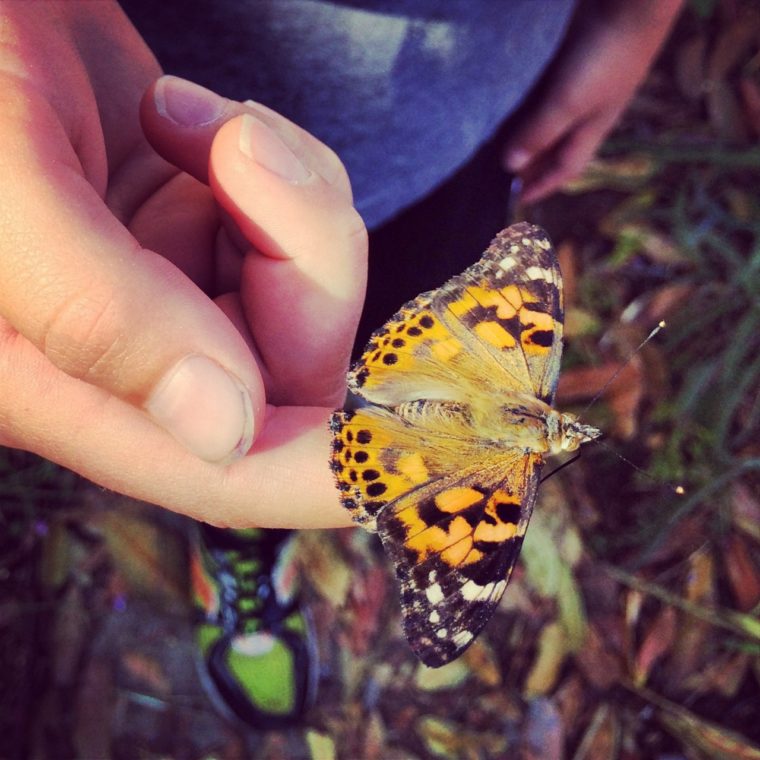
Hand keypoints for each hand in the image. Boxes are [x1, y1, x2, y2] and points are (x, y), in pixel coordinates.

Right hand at [0, 2, 365, 527]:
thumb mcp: (6, 189)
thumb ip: (106, 319)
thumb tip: (224, 431)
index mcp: (65, 391)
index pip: (229, 478)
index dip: (331, 474)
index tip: (418, 434)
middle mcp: (132, 363)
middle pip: (292, 375)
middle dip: (304, 260)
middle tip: (242, 152)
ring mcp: (174, 296)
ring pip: (306, 296)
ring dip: (293, 201)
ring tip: (197, 121)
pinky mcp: (200, 232)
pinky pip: (295, 229)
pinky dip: (281, 170)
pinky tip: (190, 120)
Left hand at [502, 0, 683, 202]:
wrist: (632, 0)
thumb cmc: (607, 56)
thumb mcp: (570, 102)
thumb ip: (539, 132)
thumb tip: (510, 165)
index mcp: (592, 129)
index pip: (565, 168)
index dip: (543, 186)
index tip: (519, 200)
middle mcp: (587, 111)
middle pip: (555, 146)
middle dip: (531, 162)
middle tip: (501, 173)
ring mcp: (582, 83)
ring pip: (549, 119)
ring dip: (527, 132)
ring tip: (498, 143)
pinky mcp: (573, 57)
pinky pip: (545, 90)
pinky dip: (529, 102)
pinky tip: (511, 102)